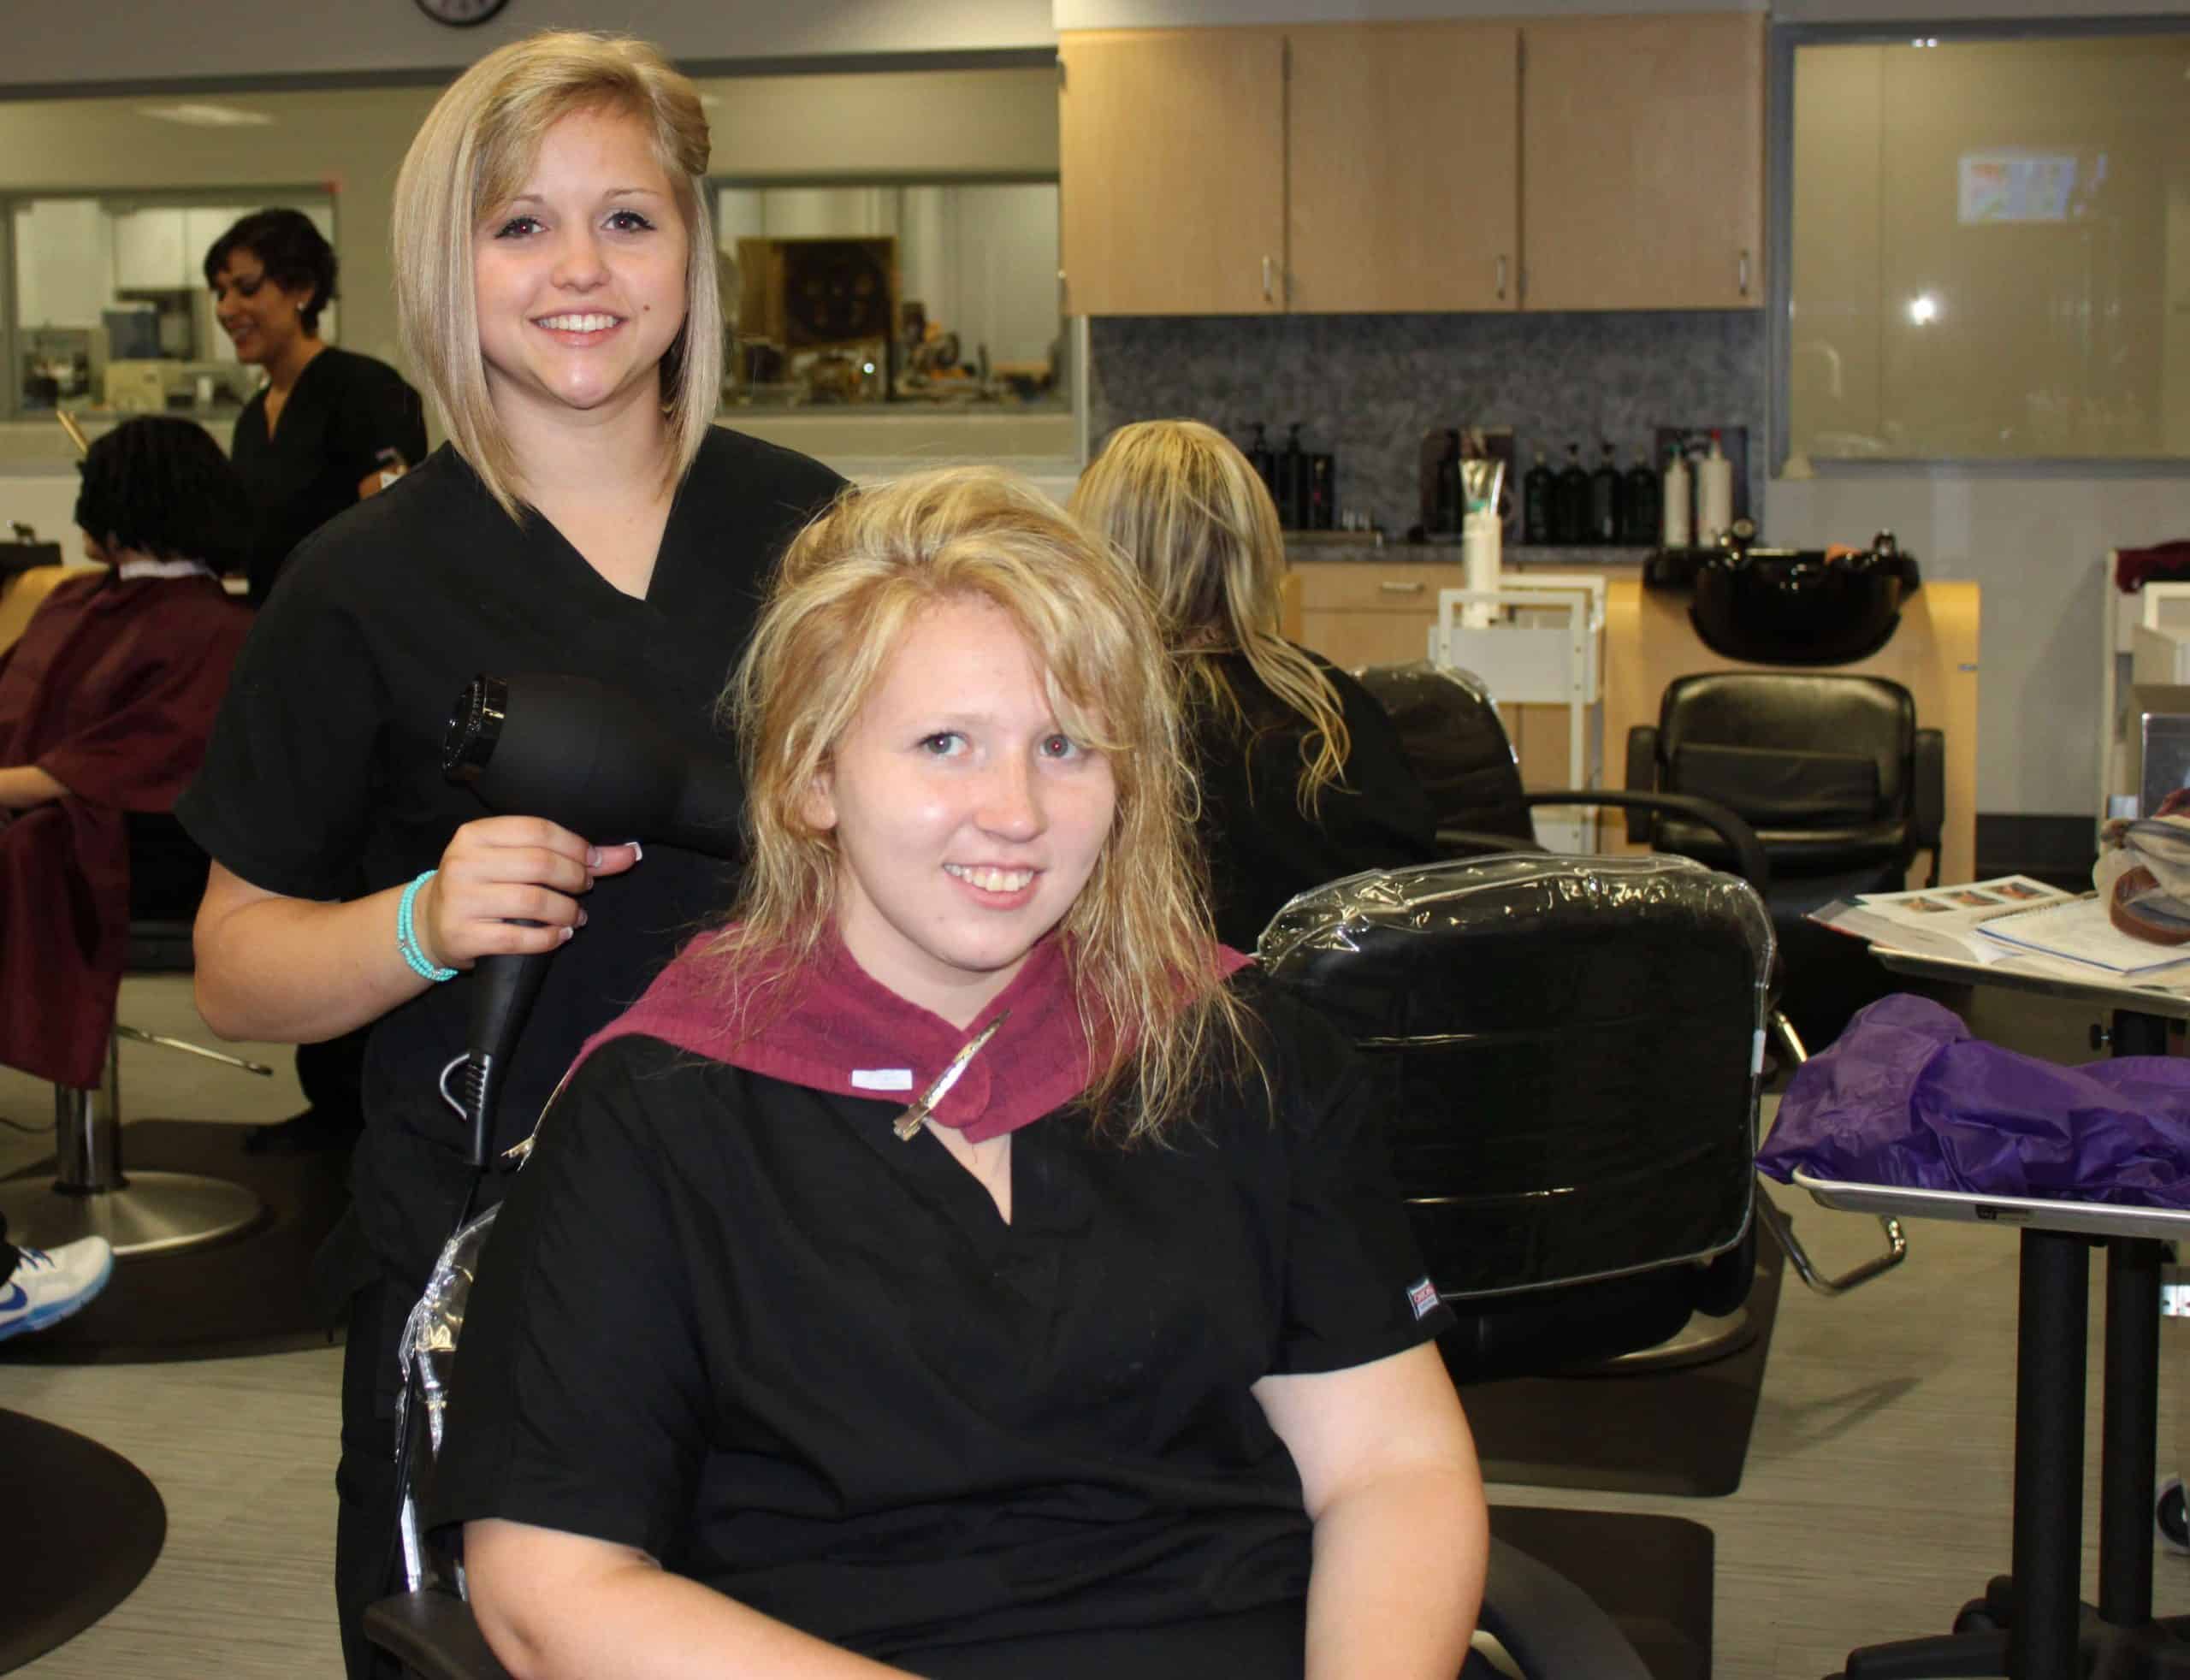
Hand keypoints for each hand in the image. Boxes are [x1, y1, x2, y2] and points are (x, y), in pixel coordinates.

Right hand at [412, 816, 641, 970]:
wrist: (430, 922)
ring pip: (533, 902)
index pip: (538, 830)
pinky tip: (561, 934)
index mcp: (476, 834)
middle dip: (575, 877)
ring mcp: (461, 900)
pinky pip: (518, 938)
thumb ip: (566, 853)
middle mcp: (464, 863)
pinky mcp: (463, 936)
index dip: (576, 846)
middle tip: (586, 888)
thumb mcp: (512, 858)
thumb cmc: (483, 884)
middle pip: (539, 864)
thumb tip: (628, 854)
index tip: (596, 861)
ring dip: (567, 910)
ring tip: (578, 915)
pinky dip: (550, 938)